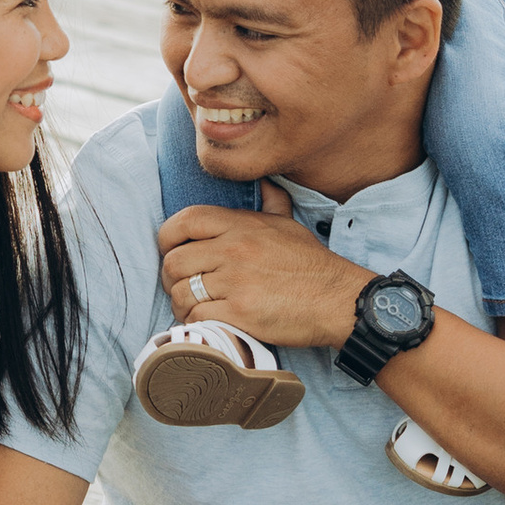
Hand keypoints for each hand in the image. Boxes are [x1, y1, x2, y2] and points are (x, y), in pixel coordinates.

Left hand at [158, 184, 368, 351]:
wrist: (338, 299)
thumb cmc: (311, 264)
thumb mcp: (288, 224)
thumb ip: (270, 203)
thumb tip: (265, 184)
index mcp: (241, 225)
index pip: (184, 220)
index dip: (167, 238)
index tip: (170, 251)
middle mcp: (234, 249)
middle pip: (175, 261)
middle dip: (170, 278)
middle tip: (182, 287)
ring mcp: (236, 281)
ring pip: (181, 292)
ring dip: (180, 304)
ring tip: (192, 307)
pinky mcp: (240, 312)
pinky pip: (197, 316)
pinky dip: (195, 321)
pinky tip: (206, 321)